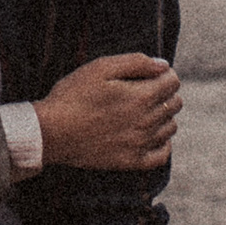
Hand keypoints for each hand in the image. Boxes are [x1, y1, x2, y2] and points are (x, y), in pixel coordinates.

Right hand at [35, 54, 178, 172]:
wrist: (50, 132)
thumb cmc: (73, 96)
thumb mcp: (100, 68)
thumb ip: (136, 62)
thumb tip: (164, 66)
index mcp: (141, 97)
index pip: (173, 82)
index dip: (164, 74)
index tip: (149, 74)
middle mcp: (146, 122)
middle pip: (175, 104)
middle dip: (165, 93)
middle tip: (144, 90)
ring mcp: (140, 144)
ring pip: (171, 128)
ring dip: (163, 116)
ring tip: (143, 111)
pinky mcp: (131, 162)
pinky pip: (162, 155)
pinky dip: (162, 143)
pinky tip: (149, 135)